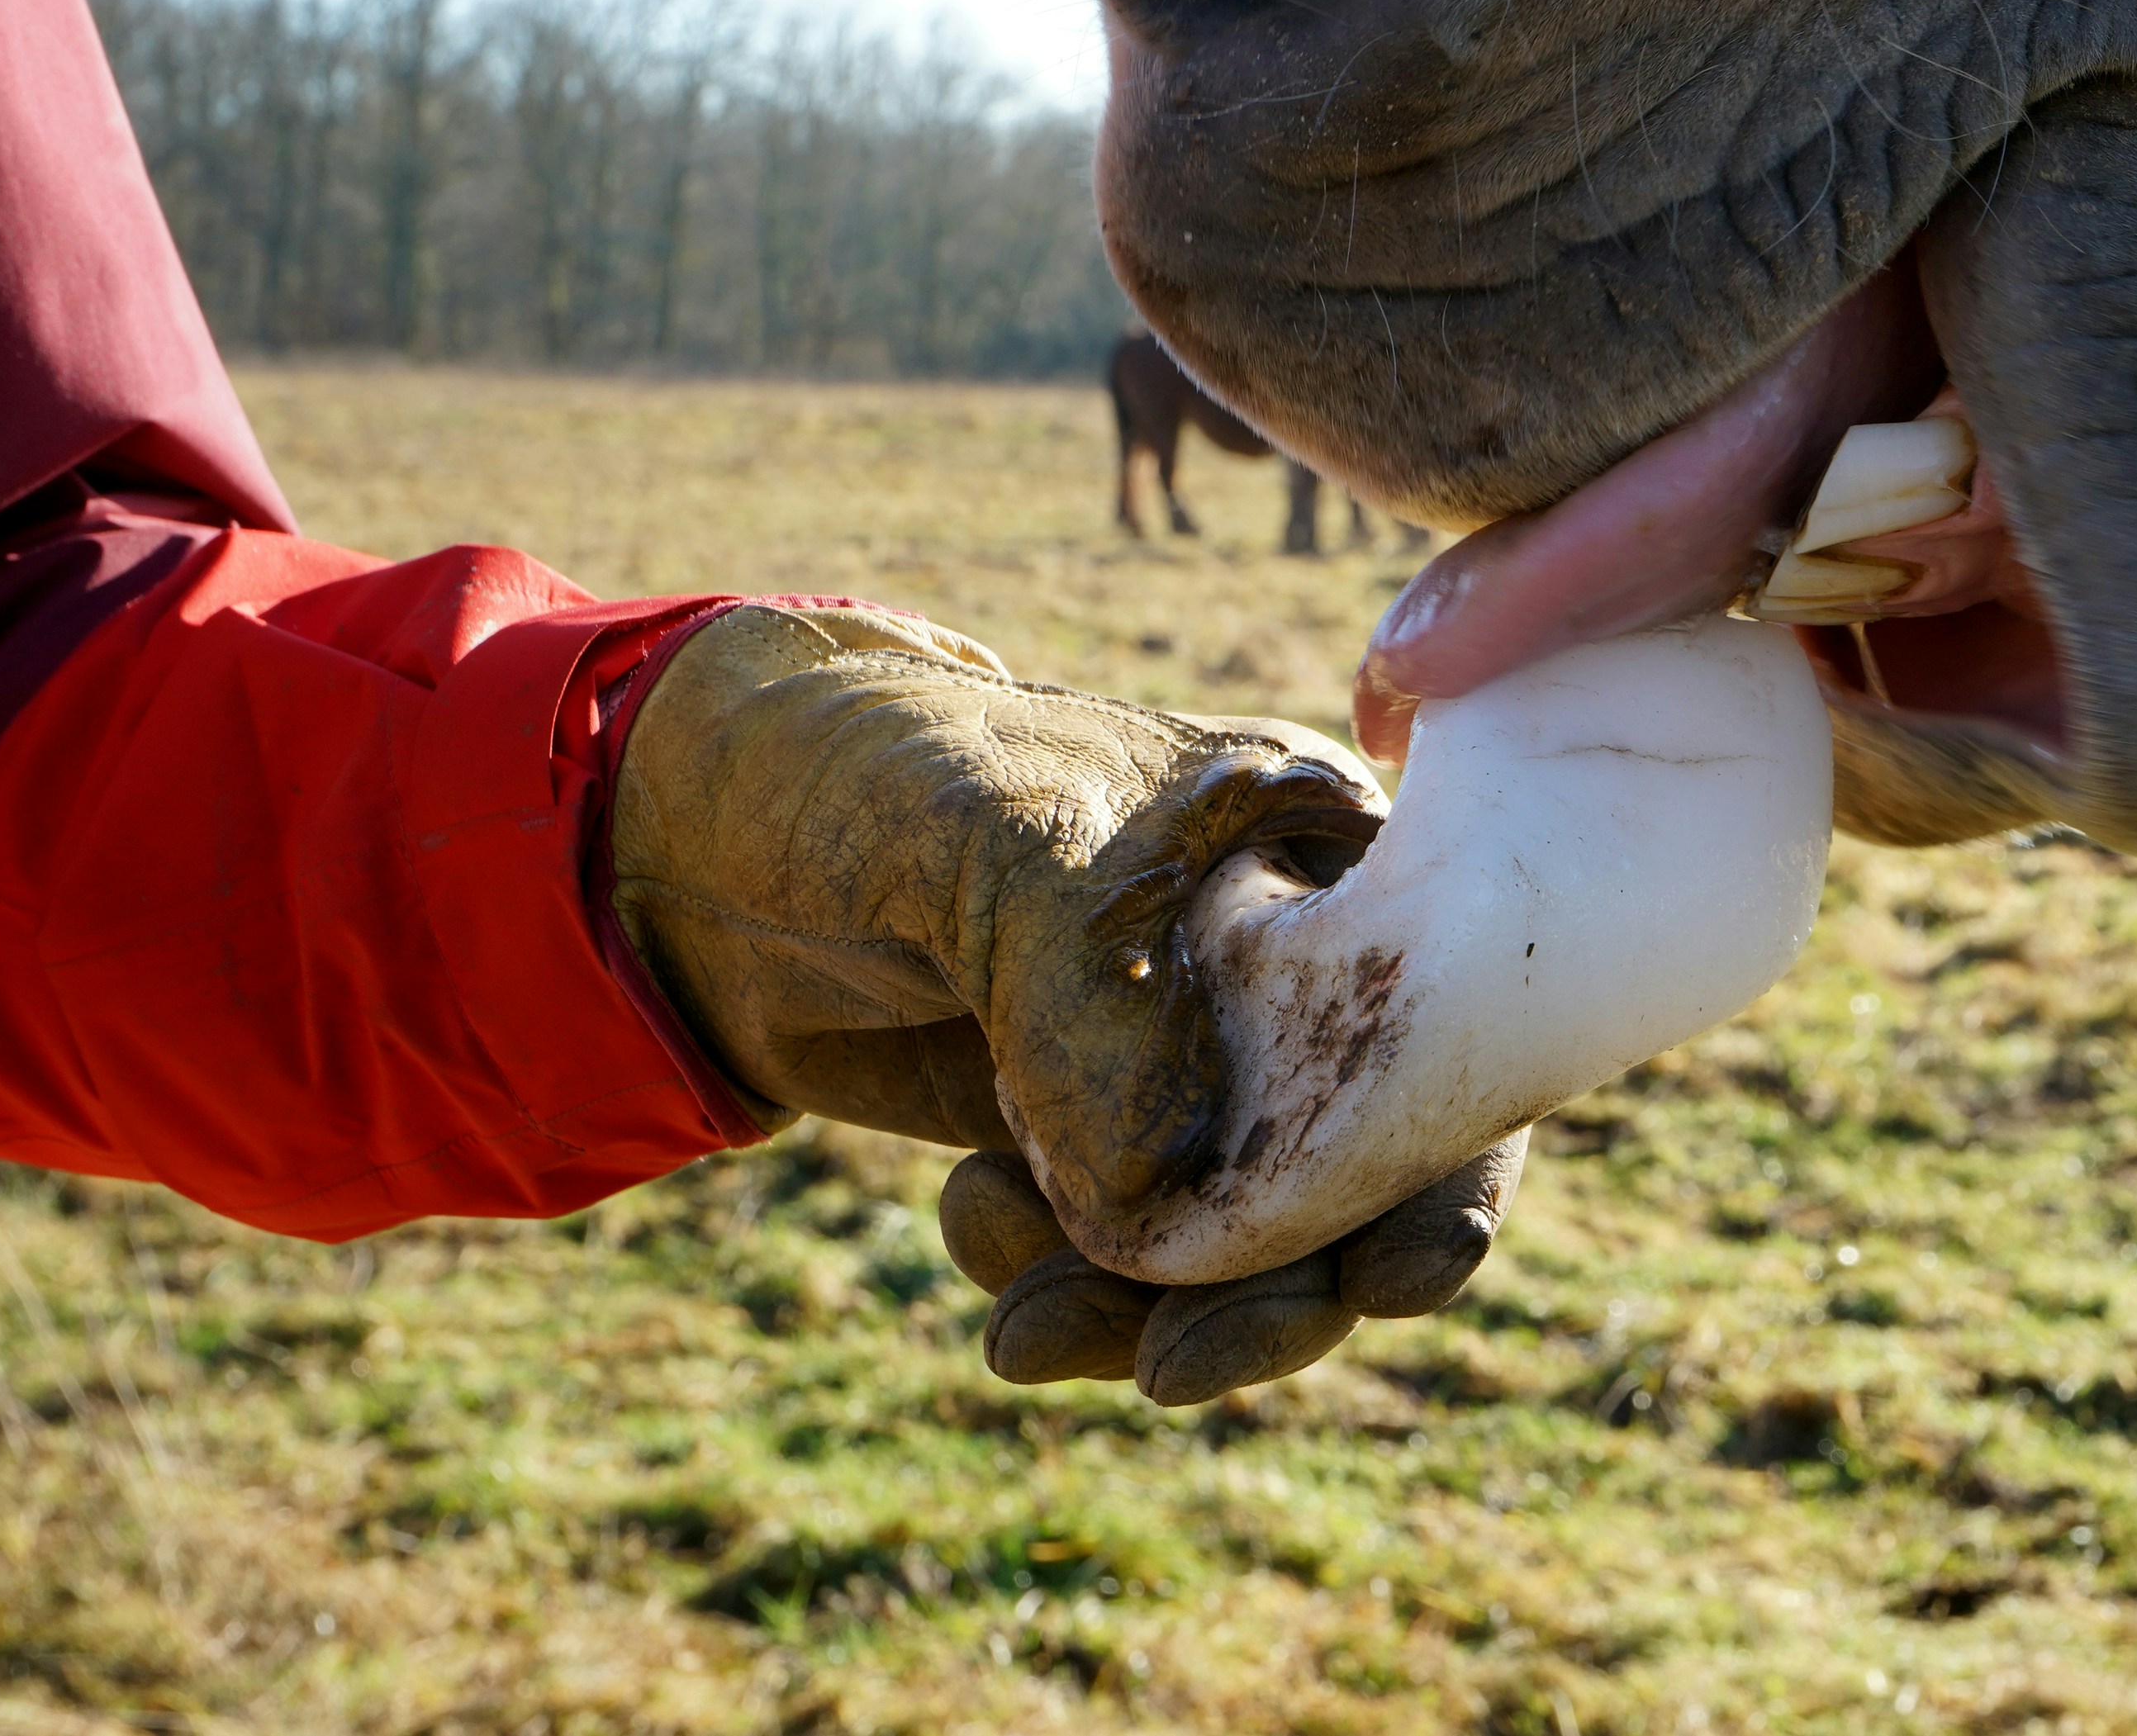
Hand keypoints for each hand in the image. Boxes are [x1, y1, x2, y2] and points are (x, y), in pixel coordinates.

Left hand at [602, 602, 1522, 1397]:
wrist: (685, 825)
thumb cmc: (870, 765)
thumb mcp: (999, 835)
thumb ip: (1099, 992)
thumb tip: (1161, 1198)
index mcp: (1313, 851)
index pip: (1442, 1020)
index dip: (1451, 1162)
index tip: (1394, 1281)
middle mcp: (1279, 965)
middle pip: (1357, 1170)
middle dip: (1280, 1291)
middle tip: (1175, 1370)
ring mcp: (1185, 1062)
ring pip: (1237, 1244)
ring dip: (1151, 1315)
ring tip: (1020, 1328)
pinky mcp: (1091, 1140)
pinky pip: (1127, 1263)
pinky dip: (1061, 1285)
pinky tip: (971, 1222)